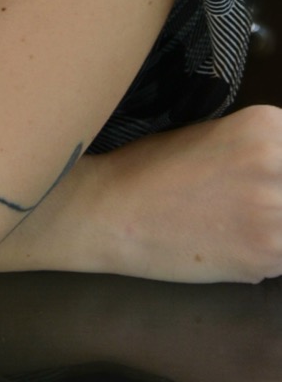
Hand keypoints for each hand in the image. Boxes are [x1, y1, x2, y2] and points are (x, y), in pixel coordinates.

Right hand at [102, 104, 281, 283]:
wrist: (116, 212)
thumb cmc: (156, 167)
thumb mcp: (217, 138)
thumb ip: (263, 152)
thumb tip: (281, 175)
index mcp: (266, 126)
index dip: (280, 175)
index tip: (268, 185)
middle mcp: (277, 162)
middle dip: (277, 199)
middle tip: (240, 202)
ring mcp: (276, 211)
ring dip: (275, 228)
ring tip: (240, 224)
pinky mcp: (268, 255)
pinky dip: (270, 254)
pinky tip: (237, 244)